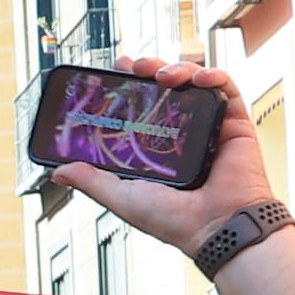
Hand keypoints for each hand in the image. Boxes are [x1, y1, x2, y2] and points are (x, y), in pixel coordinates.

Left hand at [46, 56, 284, 260]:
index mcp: (159, 149)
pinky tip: (199, 78)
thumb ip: (92, 180)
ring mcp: (211, 127)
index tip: (115, 71)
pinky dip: (213, 76)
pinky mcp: (236, 124)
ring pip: (195, 83)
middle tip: (134, 66)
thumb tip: (58, 171)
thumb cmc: (175, 220)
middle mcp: (185, 135)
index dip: (130, 86)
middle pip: (168, 89)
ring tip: (162, 74)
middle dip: (150, 70)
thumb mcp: (123, 197)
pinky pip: (227, 90)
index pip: (143, 107)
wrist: (218, 228)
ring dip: (178, 68)